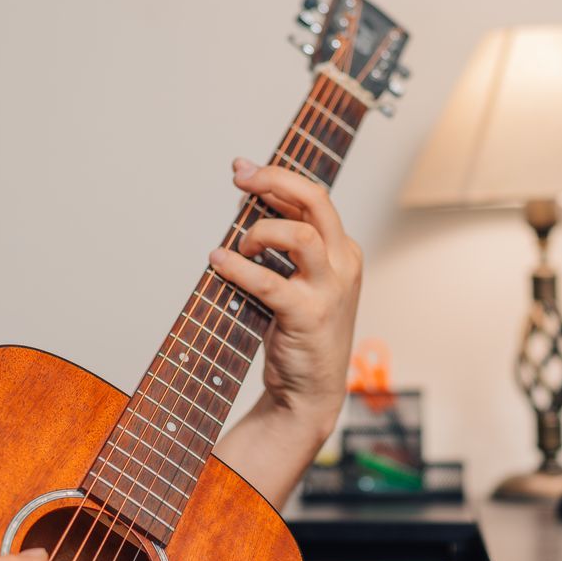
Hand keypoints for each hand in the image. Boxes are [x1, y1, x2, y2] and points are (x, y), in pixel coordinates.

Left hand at [208, 159, 362, 445]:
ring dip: (261, 231)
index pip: (314, 198)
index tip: (242, 169)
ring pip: (301, 235)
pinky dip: (239, 268)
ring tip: (240, 246)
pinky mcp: (309, 316)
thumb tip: (249, 199)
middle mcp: (342, 265)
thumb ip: (282, 243)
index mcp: (343, 251)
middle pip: (317, 201)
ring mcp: (329, 290)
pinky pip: (270, 281)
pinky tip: (218, 262)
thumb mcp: (298, 279)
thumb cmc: (298, 332)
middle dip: (275, 181)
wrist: (310, 391)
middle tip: (240, 178)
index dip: (276, 178)